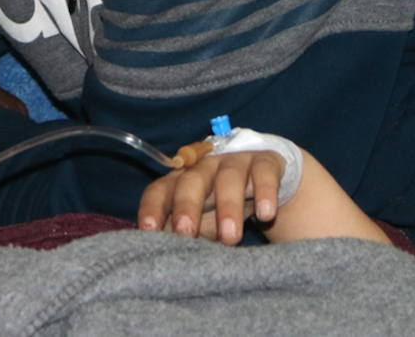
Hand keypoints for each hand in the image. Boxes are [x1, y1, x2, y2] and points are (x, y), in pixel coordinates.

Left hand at [138, 150, 285, 245]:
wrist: (265, 186)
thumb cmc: (222, 208)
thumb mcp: (201, 223)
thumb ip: (181, 235)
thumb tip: (158, 253)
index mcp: (181, 181)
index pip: (160, 190)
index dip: (152, 208)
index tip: (148, 230)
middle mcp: (204, 167)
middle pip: (191, 181)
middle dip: (186, 206)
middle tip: (185, 232)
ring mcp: (235, 162)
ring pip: (228, 178)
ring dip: (228, 207)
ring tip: (231, 237)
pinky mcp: (264, 162)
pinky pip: (263, 174)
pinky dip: (264, 192)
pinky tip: (265, 214)